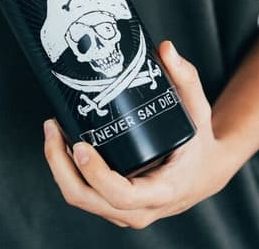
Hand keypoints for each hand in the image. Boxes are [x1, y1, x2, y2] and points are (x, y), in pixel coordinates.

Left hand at [43, 42, 235, 227]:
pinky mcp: (114, 205)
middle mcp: (142, 208)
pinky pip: (84, 194)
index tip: (79, 146)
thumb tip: (166, 48)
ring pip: (80, 199)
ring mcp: (126, 211)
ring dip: (58, 166)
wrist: (206, 171)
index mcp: (163, 190)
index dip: (96, 174)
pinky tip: (61, 142)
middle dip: (61, 166)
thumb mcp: (197, 108)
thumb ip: (184, 76)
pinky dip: (66, 171)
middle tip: (52, 128)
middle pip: (88, 200)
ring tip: (52, 130)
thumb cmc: (200, 141)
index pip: (121, 195)